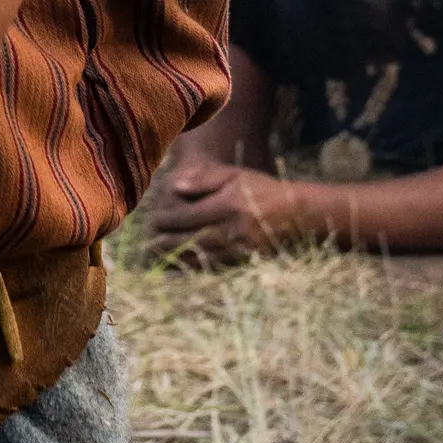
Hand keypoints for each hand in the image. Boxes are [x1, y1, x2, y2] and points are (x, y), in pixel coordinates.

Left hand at [145, 158, 301, 263]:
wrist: (296, 214)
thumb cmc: (261, 189)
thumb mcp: (234, 175)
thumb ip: (204, 179)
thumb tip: (174, 187)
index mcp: (227, 205)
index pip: (188, 216)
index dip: (167, 220)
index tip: (152, 219)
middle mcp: (231, 229)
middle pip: (190, 239)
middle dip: (166, 241)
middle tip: (147, 243)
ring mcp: (239, 248)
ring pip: (199, 256)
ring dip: (176, 257)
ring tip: (158, 256)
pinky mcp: (244, 261)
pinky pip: (214, 267)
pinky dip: (195, 267)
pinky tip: (182, 265)